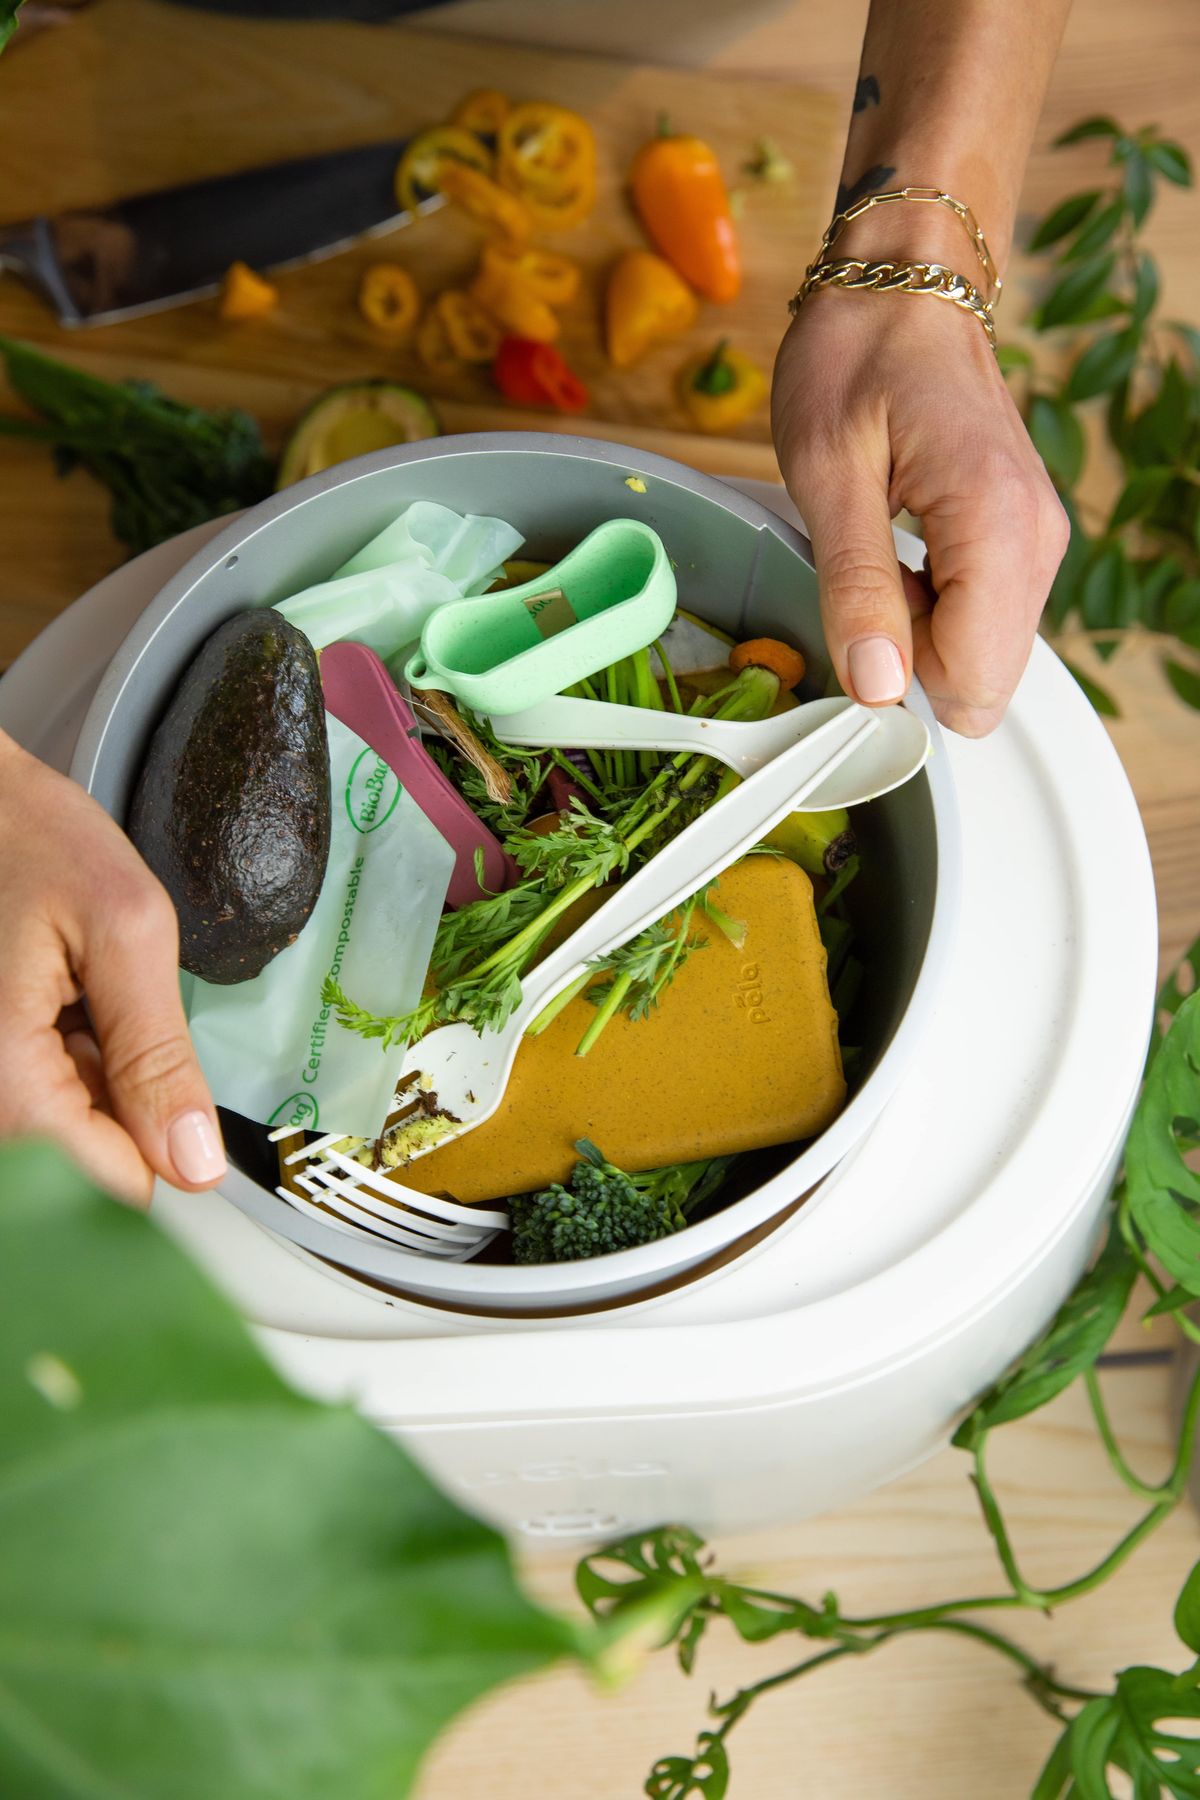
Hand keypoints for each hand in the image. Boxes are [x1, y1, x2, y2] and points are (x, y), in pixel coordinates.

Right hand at [0, 731, 224, 1203]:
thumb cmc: (29, 836)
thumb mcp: (126, 928)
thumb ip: (159, 1051)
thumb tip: (193, 1164)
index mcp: (7, 1072)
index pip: (114, 1184)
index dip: (171, 1150)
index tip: (194, 1099)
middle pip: (86, 1163)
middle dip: (130, 1103)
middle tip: (120, 1011)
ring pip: (67, 1131)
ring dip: (99, 1077)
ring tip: (83, 995)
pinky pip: (43, 1094)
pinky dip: (71, 1059)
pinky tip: (65, 1003)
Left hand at [772, 291, 1068, 736]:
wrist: (903, 280)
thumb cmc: (857, 354)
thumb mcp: (828, 474)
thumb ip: (856, 589)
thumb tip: (877, 688)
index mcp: (997, 525)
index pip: (974, 682)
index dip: (899, 680)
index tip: (851, 625)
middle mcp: (1038, 540)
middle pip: (982, 678)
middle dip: (909, 657)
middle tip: (860, 576)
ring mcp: (1037, 539)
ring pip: (981, 652)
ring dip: (916, 628)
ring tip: (876, 547)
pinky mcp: (1022, 536)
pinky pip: (981, 615)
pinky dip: (931, 604)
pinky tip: (899, 546)